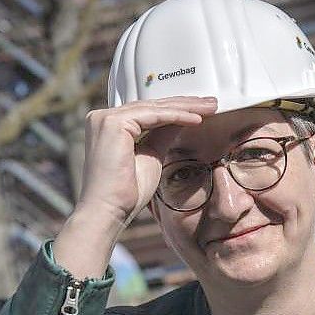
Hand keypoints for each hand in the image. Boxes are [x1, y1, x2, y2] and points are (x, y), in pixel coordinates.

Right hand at [54, 96, 215, 278]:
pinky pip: (154, 116)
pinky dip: (177, 117)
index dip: (177, 109)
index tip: (202, 110)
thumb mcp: (152, 156)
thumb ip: (162, 136)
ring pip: (155, 108)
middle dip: (185, 104)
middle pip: (152, 106)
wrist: (108, 211)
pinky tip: (197, 119)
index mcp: (109, 125)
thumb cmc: (127, 193)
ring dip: (186, 107)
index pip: (149, 111)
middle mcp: (102, 117)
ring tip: (211, 108)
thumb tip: (180, 119)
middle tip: (212, 103)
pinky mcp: (113, 123)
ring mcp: (105, 118)